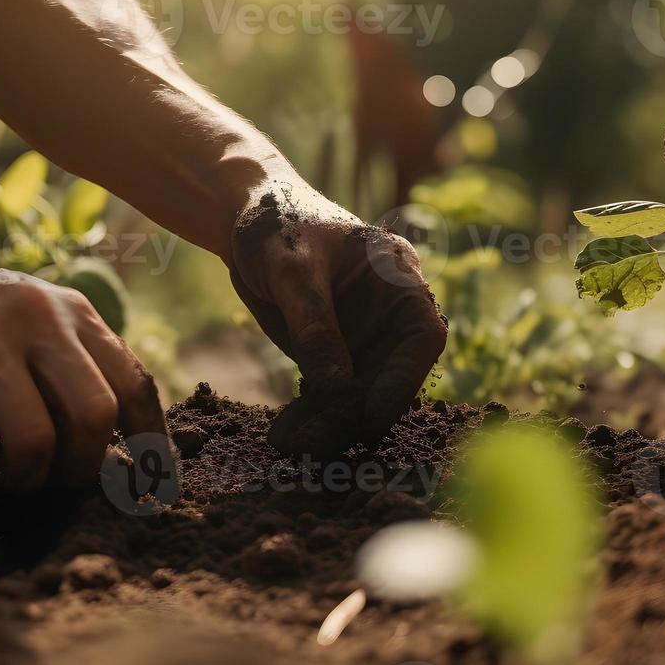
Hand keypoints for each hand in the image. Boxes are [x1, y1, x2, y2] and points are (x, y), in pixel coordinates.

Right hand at [0, 225, 166, 503]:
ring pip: (33, 440)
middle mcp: (37, 320)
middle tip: (59, 484)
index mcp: (74, 313)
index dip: (150, 444)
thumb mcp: (35, 319)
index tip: (148, 486)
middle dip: (83, 469)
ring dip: (27, 482)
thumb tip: (108, 455)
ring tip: (12, 486)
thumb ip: (70, 365)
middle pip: (94, 415)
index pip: (135, 384)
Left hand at [228, 185, 447, 457]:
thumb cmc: (277, 225)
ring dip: (328, 422)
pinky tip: (285, 435)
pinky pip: (327, 391)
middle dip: (355, 413)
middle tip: (317, 444)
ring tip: (291, 445)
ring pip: (357, 391)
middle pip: (386, 374)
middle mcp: (387, 312)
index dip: (406, 377)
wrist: (242, 219)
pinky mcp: (331, 352)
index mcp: (397, 277)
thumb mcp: (293, 270)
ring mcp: (360, 335)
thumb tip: (336, 388)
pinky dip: (309, 414)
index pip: (422, 333)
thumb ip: (316, 325)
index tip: (377, 414)